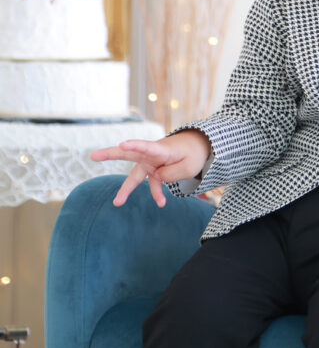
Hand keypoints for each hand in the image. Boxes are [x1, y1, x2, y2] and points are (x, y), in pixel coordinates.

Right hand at [90, 129, 210, 207]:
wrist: (197, 147)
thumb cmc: (193, 154)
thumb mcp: (189, 167)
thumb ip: (171, 174)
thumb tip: (156, 178)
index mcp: (161, 149)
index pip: (146, 147)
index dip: (134, 145)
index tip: (123, 144)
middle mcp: (152, 154)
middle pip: (128, 154)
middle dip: (110, 155)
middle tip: (92, 155)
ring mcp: (151, 162)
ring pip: (134, 174)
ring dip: (127, 189)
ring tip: (116, 203)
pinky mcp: (154, 169)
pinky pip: (152, 183)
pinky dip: (157, 193)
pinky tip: (161, 203)